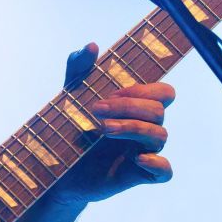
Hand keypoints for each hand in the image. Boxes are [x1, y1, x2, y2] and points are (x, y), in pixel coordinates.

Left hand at [55, 42, 174, 204]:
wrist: (55, 167)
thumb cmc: (70, 128)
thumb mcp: (71, 96)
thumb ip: (79, 69)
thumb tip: (92, 46)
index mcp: (137, 108)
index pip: (163, 92)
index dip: (143, 90)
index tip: (112, 92)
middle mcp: (145, 128)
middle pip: (159, 111)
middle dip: (129, 107)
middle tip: (96, 110)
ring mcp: (145, 151)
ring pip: (160, 135)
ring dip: (132, 128)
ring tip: (102, 129)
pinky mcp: (140, 175)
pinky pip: (165, 171)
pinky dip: (156, 163)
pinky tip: (137, 159)